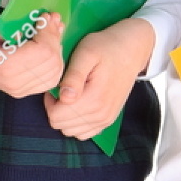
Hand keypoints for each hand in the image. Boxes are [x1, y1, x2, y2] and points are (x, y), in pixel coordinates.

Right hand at [0, 0, 64, 97]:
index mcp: (4, 65)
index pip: (44, 52)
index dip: (48, 31)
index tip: (44, 15)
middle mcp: (13, 82)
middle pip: (53, 62)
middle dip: (54, 38)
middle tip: (50, 20)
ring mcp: (17, 89)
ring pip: (54, 72)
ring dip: (56, 49)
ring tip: (49, 31)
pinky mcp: (21, 90)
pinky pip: (48, 80)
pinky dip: (52, 63)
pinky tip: (45, 46)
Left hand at [43, 17, 154, 140]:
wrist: (131, 50)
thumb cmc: (106, 47)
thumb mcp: (86, 53)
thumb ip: (74, 76)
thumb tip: (65, 98)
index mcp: (94, 99)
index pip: (56, 116)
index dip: (50, 100)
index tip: (58, 83)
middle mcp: (101, 114)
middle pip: (61, 125)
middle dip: (55, 107)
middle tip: (64, 86)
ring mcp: (105, 120)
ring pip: (70, 131)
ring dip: (65, 115)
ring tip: (71, 94)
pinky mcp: (108, 120)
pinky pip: (83, 133)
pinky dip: (76, 122)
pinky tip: (78, 103)